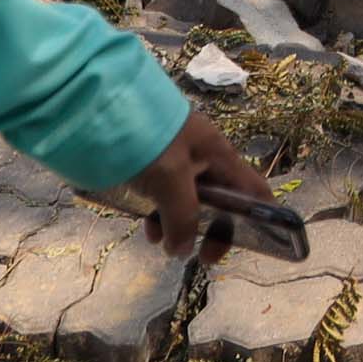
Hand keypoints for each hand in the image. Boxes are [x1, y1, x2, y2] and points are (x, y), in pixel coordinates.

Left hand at [110, 111, 273, 260]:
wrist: (101, 105)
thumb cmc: (148, 140)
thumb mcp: (171, 181)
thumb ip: (182, 219)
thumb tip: (181, 250)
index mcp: (218, 154)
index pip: (254, 189)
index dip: (262, 217)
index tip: (248, 246)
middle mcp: (204, 156)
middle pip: (222, 200)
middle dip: (213, 229)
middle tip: (200, 257)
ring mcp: (177, 159)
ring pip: (189, 200)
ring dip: (180, 224)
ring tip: (161, 242)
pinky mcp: (153, 164)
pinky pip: (165, 195)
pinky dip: (160, 213)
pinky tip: (147, 225)